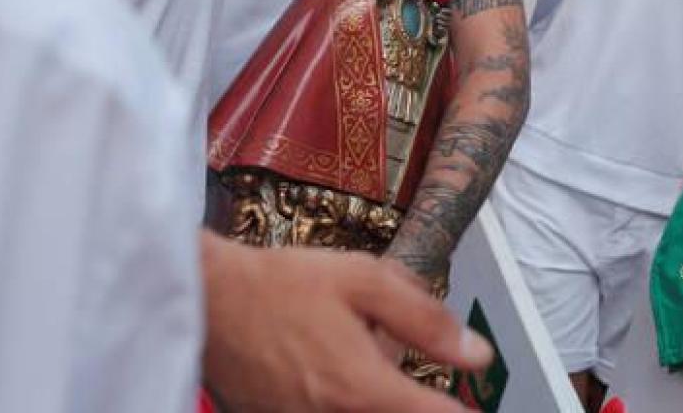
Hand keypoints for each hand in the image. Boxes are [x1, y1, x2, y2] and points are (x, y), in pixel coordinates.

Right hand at [200, 233, 491, 412]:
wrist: (206, 301)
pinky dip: (343, 402)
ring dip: (377, 400)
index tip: (472, 404)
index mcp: (365, 389)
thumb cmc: (282, 285)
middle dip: (412, 401)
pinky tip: (326, 372)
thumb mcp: (362, 281)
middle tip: (402, 370)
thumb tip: (476, 354)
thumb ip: (424, 320)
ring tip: (355, 364)